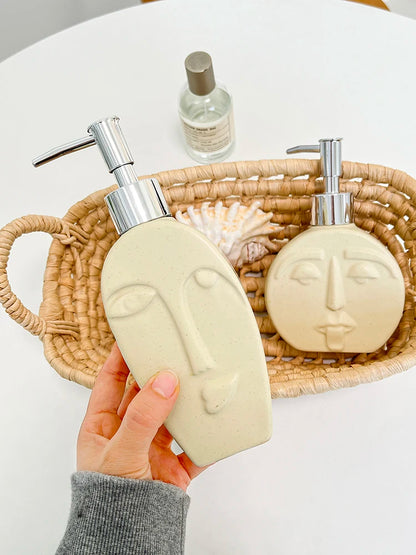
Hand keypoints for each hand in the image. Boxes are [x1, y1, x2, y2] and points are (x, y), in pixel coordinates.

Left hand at [77, 343, 207, 490]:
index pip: (110, 382)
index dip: (120, 358)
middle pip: (145, 394)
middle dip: (158, 374)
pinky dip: (207, 436)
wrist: (128, 540)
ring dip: (184, 401)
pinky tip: (218, 421)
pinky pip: (195, 446)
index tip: (135, 336)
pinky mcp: (174, 468)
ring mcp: (152, 450)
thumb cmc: (109, 498)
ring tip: (198, 380)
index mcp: (103, 426)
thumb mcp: (120, 452)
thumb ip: (143, 416)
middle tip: (173, 352)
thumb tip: (165, 380)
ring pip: (171, 416)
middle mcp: (128, 434)